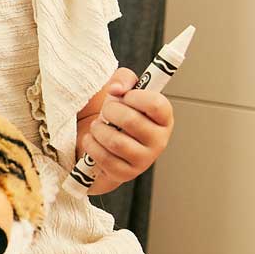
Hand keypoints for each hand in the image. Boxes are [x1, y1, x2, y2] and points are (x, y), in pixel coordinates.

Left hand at [81, 67, 174, 191]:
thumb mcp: (119, 89)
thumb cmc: (111, 114)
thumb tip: (118, 89)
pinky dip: (91, 145)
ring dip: (99, 130)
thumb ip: (123, 79)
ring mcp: (144, 160)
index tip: (124, 96)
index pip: (157, 104)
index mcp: (162, 118)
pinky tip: (92, 141)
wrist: (94, 138)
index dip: (135, 97)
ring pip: (116, 141)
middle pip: (131, 121)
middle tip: (106, 112)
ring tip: (98, 127)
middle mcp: (159, 140)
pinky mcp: (126, 174)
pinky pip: (105, 158)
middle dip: (109, 111)